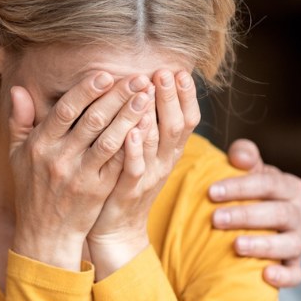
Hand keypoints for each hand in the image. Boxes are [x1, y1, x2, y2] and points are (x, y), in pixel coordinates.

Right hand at [7, 72, 144, 269]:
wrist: (45, 233)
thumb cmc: (31, 188)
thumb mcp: (17, 154)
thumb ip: (19, 120)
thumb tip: (18, 90)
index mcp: (40, 145)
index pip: (65, 111)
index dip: (85, 91)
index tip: (105, 74)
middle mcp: (59, 159)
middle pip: (92, 121)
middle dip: (116, 96)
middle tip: (137, 77)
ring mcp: (80, 176)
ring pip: (109, 140)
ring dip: (130, 116)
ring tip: (146, 96)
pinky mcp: (98, 190)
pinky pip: (118, 163)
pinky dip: (133, 144)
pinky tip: (147, 127)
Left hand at [88, 70, 199, 277]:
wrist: (114, 230)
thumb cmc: (122, 183)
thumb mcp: (143, 153)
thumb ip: (148, 125)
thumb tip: (147, 89)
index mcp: (168, 152)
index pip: (186, 120)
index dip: (186, 96)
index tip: (181, 71)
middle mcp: (163, 163)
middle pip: (175, 126)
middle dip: (171, 97)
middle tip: (165, 71)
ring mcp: (147, 178)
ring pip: (156, 143)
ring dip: (153, 115)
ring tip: (148, 89)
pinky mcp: (127, 192)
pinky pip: (134, 169)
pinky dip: (135, 150)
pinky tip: (131, 131)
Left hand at [210, 138, 300, 287]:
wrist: (249, 227)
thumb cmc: (246, 194)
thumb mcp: (245, 172)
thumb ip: (244, 157)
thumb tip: (240, 156)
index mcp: (291, 188)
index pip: (270, 183)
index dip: (241, 187)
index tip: (211, 192)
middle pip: (281, 213)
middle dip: (247, 215)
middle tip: (215, 219)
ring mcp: (299, 242)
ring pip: (291, 244)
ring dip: (263, 244)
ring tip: (236, 245)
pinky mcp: (293, 267)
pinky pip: (295, 274)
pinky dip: (284, 276)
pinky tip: (265, 275)